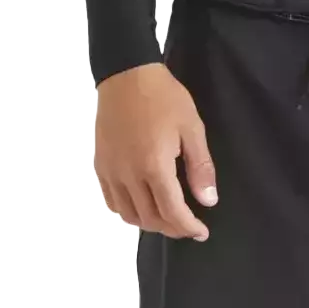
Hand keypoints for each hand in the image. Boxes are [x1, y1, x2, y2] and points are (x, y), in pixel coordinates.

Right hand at [94, 62, 218, 240]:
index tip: (201, 232)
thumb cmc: (163, 97)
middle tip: (188, 225)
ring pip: (129, 215)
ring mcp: (111, 172)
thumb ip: (200, 166)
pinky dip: (127, 212)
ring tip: (167, 218)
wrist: (126, 75)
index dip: (188, 227)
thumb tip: (208, 201)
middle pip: (150, 218)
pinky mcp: (100, 166)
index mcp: (154, 166)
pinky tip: (140, 207)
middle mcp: (129, 175)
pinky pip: (111, 202)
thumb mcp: (191, 127)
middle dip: (172, 228)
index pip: (172, 212)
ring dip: (150, 223)